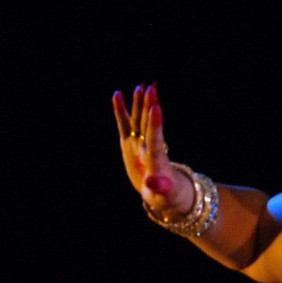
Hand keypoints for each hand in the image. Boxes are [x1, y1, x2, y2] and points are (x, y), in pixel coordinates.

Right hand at [112, 83, 191, 214]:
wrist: (161, 192)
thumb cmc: (164, 195)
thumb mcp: (162, 195)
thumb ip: (158, 187)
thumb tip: (152, 182)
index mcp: (156, 159)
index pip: (156, 139)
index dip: (156, 124)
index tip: (156, 107)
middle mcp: (147, 147)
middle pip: (148, 124)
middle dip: (149, 107)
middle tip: (151, 88)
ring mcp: (139, 143)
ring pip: (139, 120)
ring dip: (140, 104)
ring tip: (141, 86)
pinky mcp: (130, 143)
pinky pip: (125, 124)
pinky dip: (121, 111)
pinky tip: (117, 95)